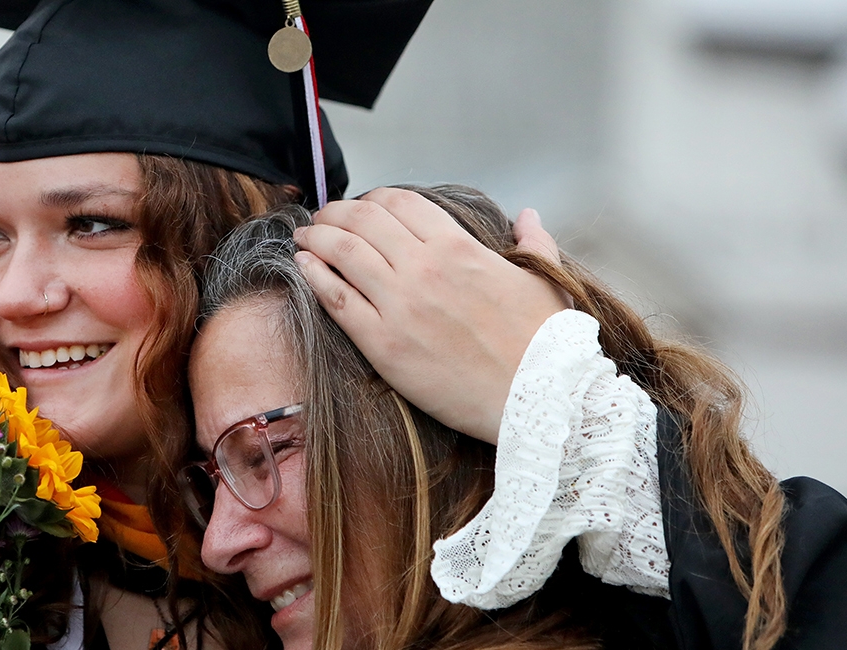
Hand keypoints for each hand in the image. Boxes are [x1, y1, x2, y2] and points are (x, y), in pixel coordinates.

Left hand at [293, 188, 567, 444]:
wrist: (535, 399)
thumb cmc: (543, 344)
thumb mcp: (543, 283)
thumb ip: (533, 243)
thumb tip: (527, 217)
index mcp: (459, 248)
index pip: (402, 203)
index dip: (375, 198)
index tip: (364, 205)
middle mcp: (424, 268)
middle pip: (364, 220)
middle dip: (337, 212)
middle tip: (324, 216)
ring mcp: (399, 305)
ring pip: (343, 252)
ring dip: (318, 236)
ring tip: (306, 235)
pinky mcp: (382, 344)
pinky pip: (337, 300)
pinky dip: (315, 275)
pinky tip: (304, 265)